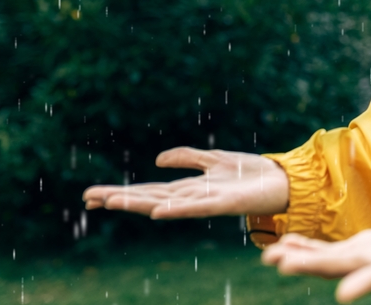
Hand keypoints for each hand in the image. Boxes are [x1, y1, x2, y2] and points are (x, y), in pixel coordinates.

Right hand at [82, 147, 289, 218]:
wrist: (281, 181)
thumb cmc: (250, 173)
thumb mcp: (214, 159)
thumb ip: (187, 158)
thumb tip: (157, 160)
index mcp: (188, 187)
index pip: (148, 190)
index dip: (121, 191)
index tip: (91, 195)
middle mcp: (191, 196)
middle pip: (149, 197)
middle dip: (119, 197)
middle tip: (88, 199)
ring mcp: (205, 201)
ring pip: (165, 203)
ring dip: (138, 203)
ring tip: (112, 202)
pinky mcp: (223, 203)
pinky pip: (196, 208)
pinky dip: (177, 209)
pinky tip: (158, 212)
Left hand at [261, 204, 370, 302]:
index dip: (366, 282)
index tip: (343, 294)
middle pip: (343, 267)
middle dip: (312, 265)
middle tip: (281, 264)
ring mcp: (367, 256)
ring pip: (328, 260)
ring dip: (299, 257)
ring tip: (269, 256)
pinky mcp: (360, 248)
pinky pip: (328, 250)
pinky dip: (306, 248)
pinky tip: (283, 245)